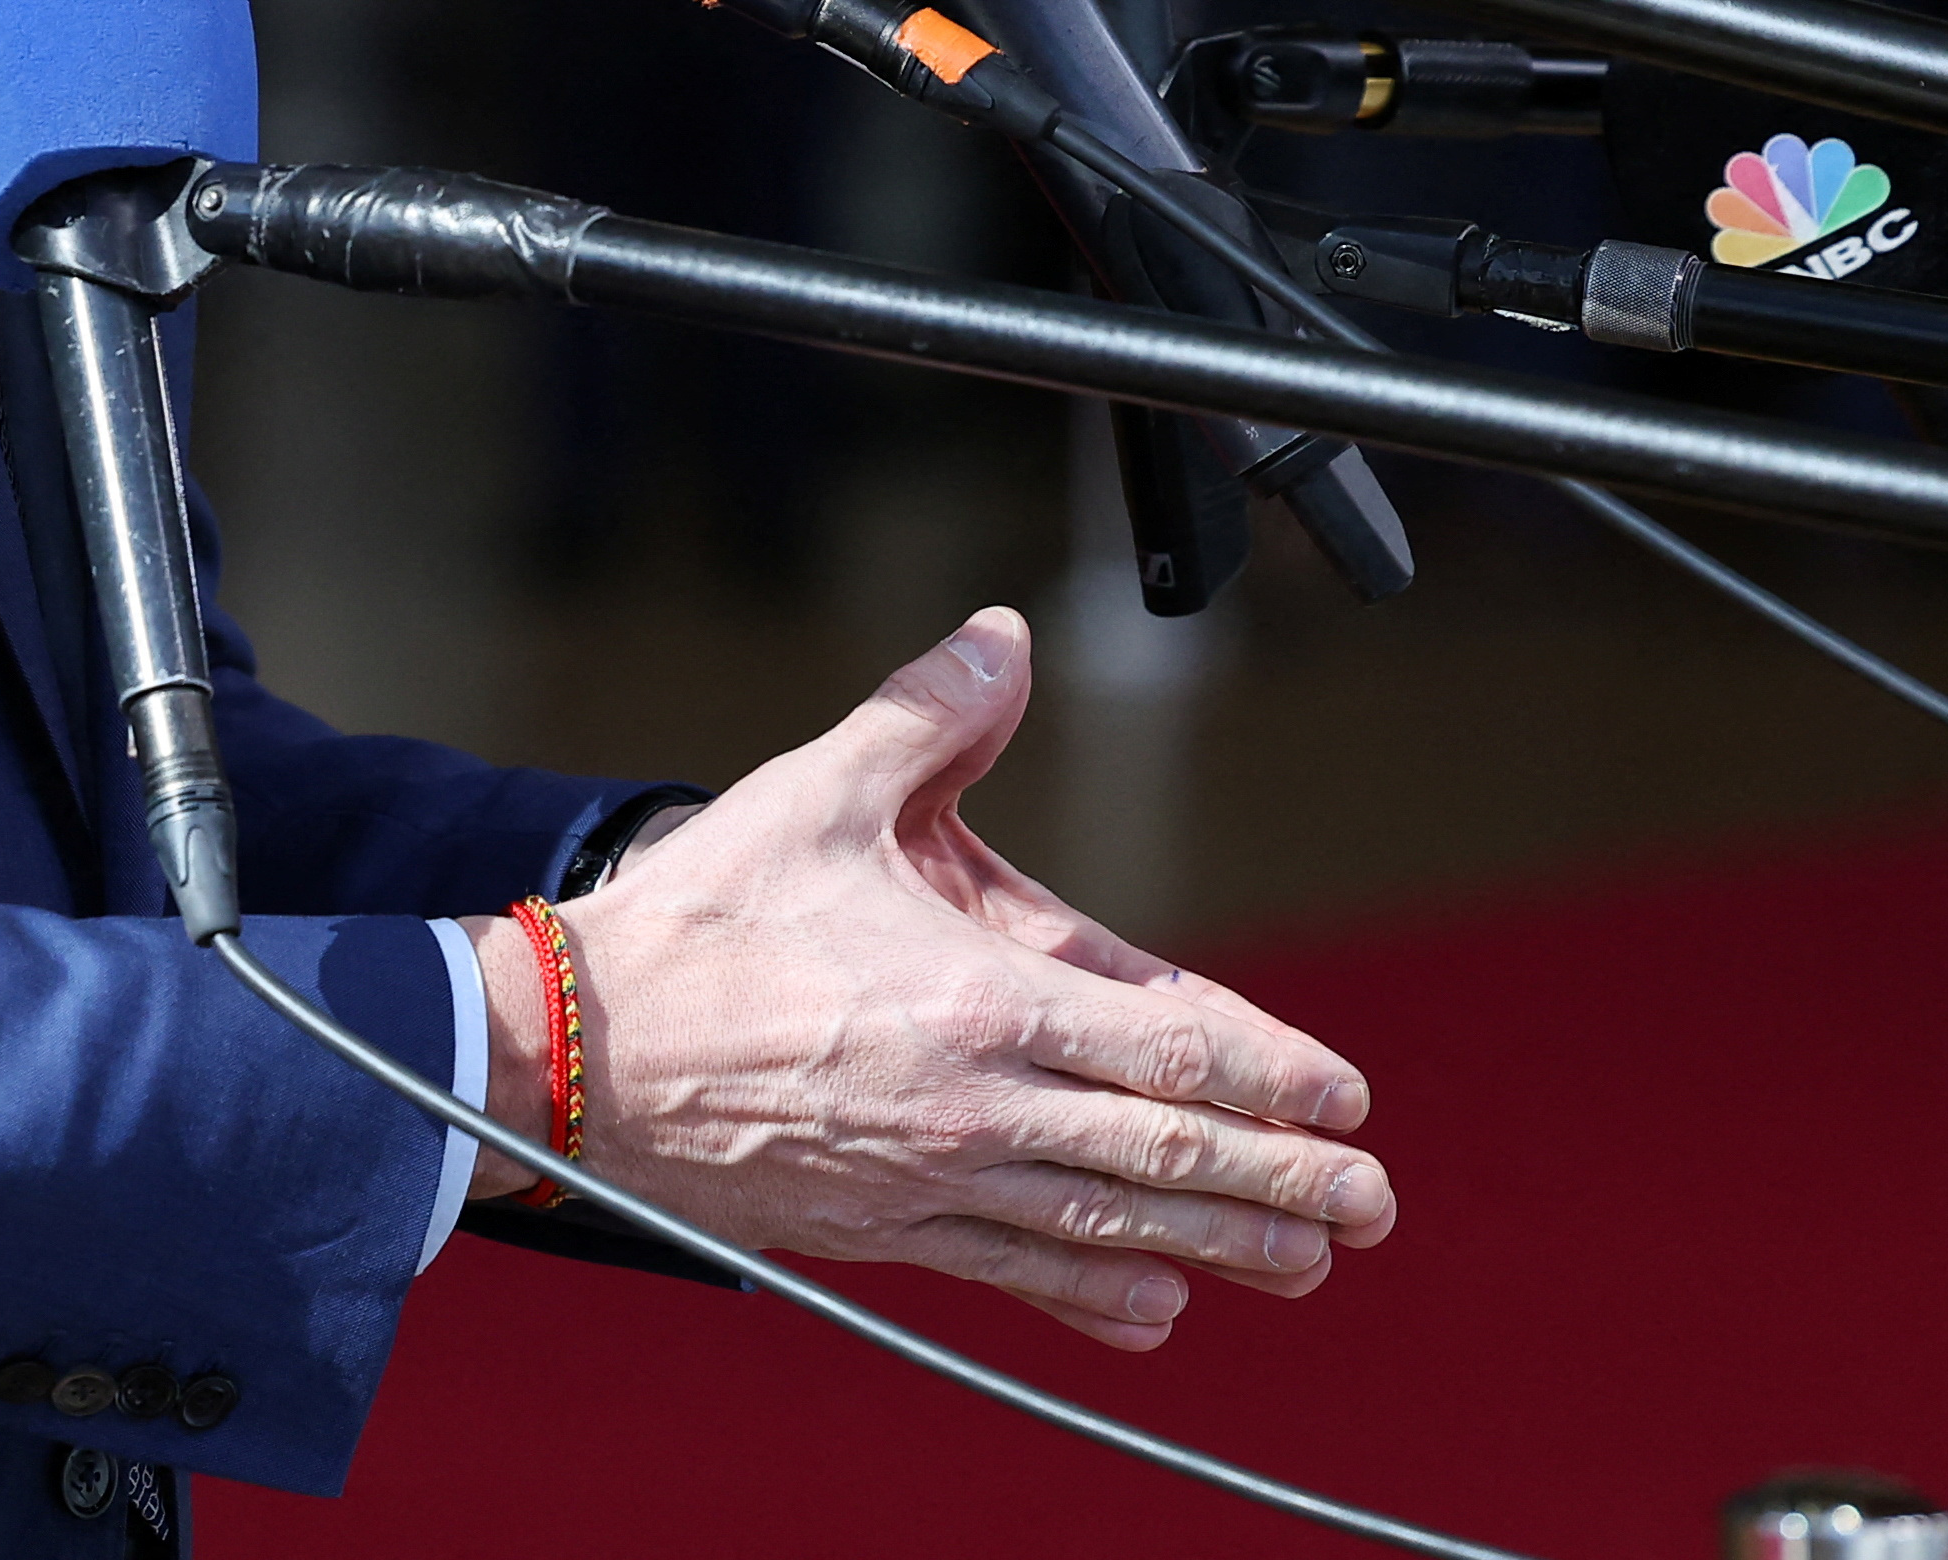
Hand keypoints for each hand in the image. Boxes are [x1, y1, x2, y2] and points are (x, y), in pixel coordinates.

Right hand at [466, 608, 1392, 1351]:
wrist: (575, 1055)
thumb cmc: (702, 921)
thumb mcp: (819, 792)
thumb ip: (928, 714)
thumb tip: (1004, 636)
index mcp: (981, 1002)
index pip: (1167, 1047)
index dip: (1270, 1073)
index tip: (1346, 1093)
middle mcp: (975, 1108)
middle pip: (1164, 1155)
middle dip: (1282, 1179)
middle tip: (1372, 1202)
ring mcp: (931, 1185)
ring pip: (1106, 1227)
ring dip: (1218, 1245)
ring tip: (1304, 1263)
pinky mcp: (881, 1234)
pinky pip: (1010, 1274)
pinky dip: (1092, 1297)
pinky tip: (1154, 1311)